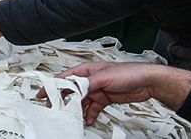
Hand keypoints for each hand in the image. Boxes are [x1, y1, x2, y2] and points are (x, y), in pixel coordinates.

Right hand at [44, 62, 190, 125]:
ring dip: (76, 110)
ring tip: (72, 118)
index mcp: (87, 70)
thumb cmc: (128, 72)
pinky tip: (88, 120)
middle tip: (55, 110)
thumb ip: (87, 83)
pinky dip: (89, 115)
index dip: (53, 85)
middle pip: (71, 91)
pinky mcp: (104, 99)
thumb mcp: (104, 77)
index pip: (65, 78)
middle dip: (63, 100)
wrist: (147, 82)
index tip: (43, 94)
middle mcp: (90, 80)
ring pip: (81, 102)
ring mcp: (97, 90)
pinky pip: (92, 108)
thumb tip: (74, 89)